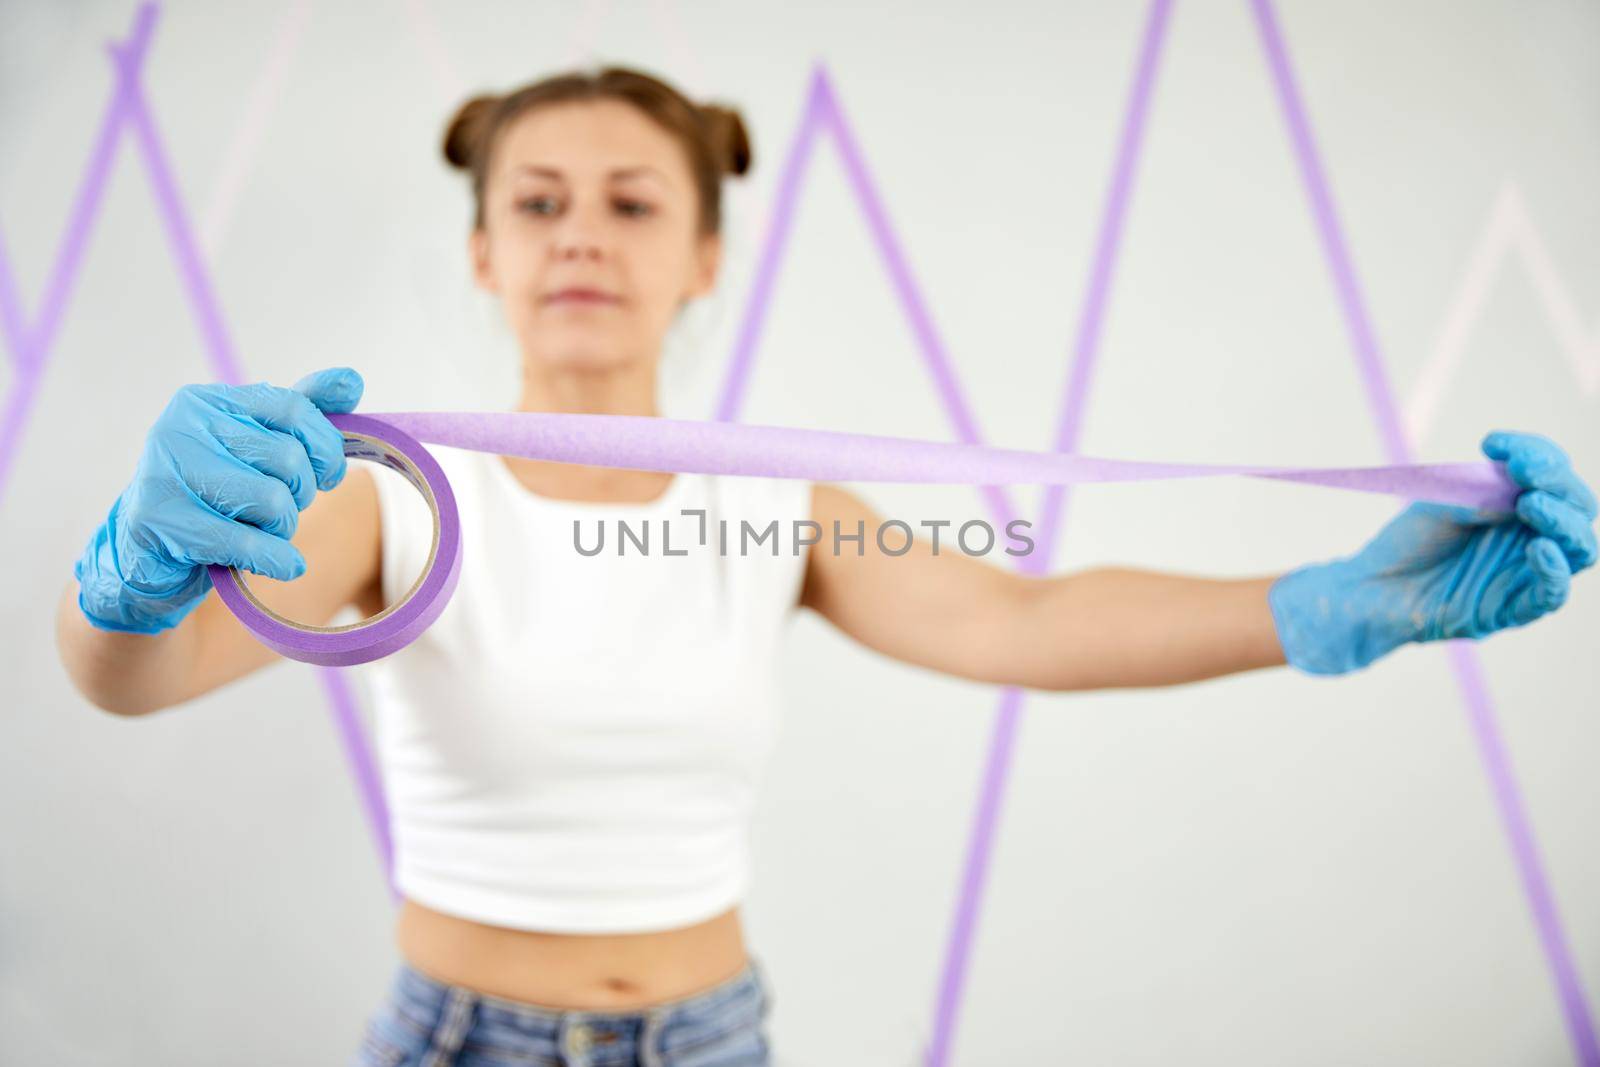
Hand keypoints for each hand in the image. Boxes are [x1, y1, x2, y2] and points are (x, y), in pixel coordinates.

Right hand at [73, 367, 363, 634]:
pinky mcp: (159, 520)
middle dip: (301, 494)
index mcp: (208, 401)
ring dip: (284, 527)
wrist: (146, 555)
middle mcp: (182, 427)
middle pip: (288, 458)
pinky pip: (247, 541)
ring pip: (273, 500)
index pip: (294, 408)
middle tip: (281, 509)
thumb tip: (351, 380)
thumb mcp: (255, 447)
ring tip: (262, 531)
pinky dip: (277, 559)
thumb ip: (301, 412)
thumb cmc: (212, 496)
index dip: (326, 447)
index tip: (328, 474)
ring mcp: (165, 472)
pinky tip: (282, 564)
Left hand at [1267, 430, 1597, 674]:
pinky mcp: (1514, 608)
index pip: (1550, 475)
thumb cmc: (1408, 543)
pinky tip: (1539, 547)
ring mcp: (1526, 572)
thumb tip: (1523, 495)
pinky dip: (1554, 570)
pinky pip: (1552, 593)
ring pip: (1579, 548)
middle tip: (1525, 470)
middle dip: (1558, 483)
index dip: (1536, 454)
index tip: (1493, 444)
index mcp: (1517, 506)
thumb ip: (1482, 498)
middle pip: (1576, 507)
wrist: (1372, 588)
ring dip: (1562, 521)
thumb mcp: (1441, 506)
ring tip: (1531, 503)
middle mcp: (1531, 536)